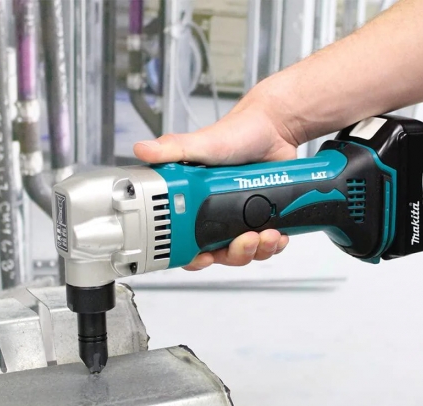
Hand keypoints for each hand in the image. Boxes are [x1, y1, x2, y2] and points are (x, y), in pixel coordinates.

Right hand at [133, 85, 301, 269]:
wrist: (273, 129)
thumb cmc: (236, 135)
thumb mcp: (202, 143)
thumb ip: (174, 149)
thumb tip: (142, 149)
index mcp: (196, 204)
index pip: (188, 242)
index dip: (194, 258)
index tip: (204, 259)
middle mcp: (218, 215)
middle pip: (222, 253)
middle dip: (236, 253)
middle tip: (245, 239)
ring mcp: (242, 218)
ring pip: (247, 252)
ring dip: (259, 250)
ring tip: (268, 234)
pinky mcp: (265, 218)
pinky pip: (269, 244)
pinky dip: (276, 244)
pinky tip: (279, 233)